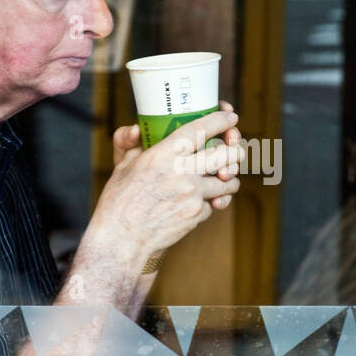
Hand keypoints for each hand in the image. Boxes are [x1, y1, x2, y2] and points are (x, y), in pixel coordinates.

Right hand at [92, 104, 244, 262]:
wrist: (121, 237)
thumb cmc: (119, 200)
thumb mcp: (122, 165)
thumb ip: (131, 143)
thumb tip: (137, 129)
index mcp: (165, 153)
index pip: (202, 128)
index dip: (221, 120)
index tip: (231, 117)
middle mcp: (183, 171)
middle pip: (227, 154)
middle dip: (237, 149)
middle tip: (234, 149)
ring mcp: (193, 194)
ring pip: (229, 182)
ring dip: (229, 179)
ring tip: (224, 177)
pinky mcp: (196, 215)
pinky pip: (213, 204)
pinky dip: (209, 202)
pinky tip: (199, 201)